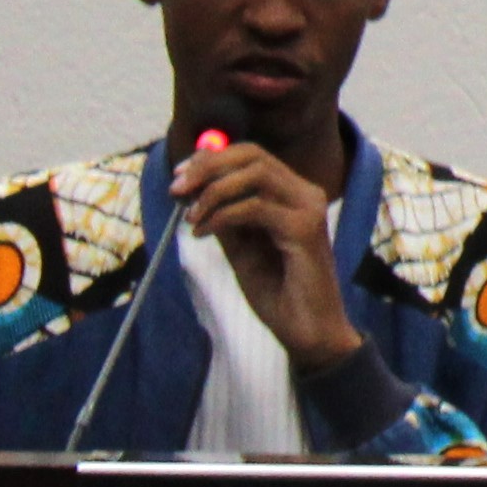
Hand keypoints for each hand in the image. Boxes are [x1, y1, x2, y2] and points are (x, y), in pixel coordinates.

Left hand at [173, 138, 362, 369]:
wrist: (308, 331)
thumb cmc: (279, 292)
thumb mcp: (242, 249)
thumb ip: (225, 218)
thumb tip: (194, 191)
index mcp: (294, 195)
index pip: (253, 156)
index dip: (213, 159)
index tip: (179, 176)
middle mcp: (306, 194)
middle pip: (253, 156)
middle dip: (208, 168)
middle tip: (176, 190)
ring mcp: (309, 209)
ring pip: (255, 175)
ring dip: (212, 192)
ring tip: (190, 218)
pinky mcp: (305, 230)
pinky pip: (255, 208)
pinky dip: (221, 216)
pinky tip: (203, 234)